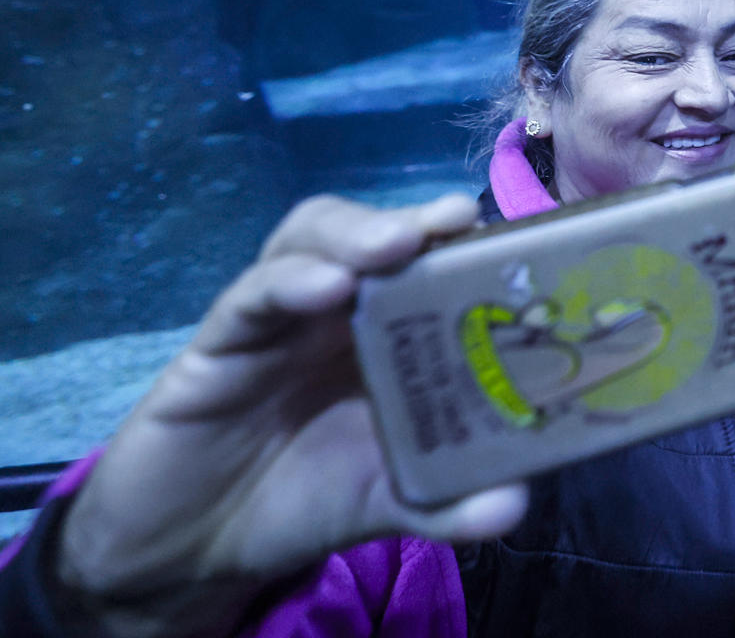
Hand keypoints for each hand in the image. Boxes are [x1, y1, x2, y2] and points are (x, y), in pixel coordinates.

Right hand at [56, 194, 528, 633]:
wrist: (193, 545)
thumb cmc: (304, 497)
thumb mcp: (386, 501)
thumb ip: (446, 501)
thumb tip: (513, 506)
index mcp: (391, 333)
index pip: (431, 263)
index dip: (467, 243)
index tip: (510, 236)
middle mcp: (339, 310)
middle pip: (376, 234)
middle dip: (416, 219)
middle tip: (456, 218)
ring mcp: (279, 316)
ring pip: (312, 240)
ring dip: (356, 232)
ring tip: (397, 242)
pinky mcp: (219, 340)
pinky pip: (252, 296)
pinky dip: (290, 281)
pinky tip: (325, 286)